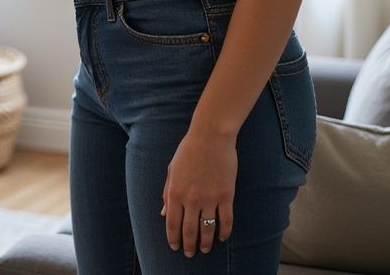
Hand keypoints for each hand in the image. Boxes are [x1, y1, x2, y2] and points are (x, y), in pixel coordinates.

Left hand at [161, 128, 236, 256]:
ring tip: (205, 249)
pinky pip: (226, 220)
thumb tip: (164, 213)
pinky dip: (224, 232)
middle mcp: (192, 198)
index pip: (172, 223)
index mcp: (175, 192)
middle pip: (190, 231)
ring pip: (208, 229)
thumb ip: (168, 192)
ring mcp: (210, 198)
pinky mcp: (226, 195)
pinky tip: (222, 237)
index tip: (175, 247)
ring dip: (206, 243)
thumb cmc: (188, 150)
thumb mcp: (172, 170)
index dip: (173, 238)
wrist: (210, 136)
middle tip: (190, 254)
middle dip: (189, 245)